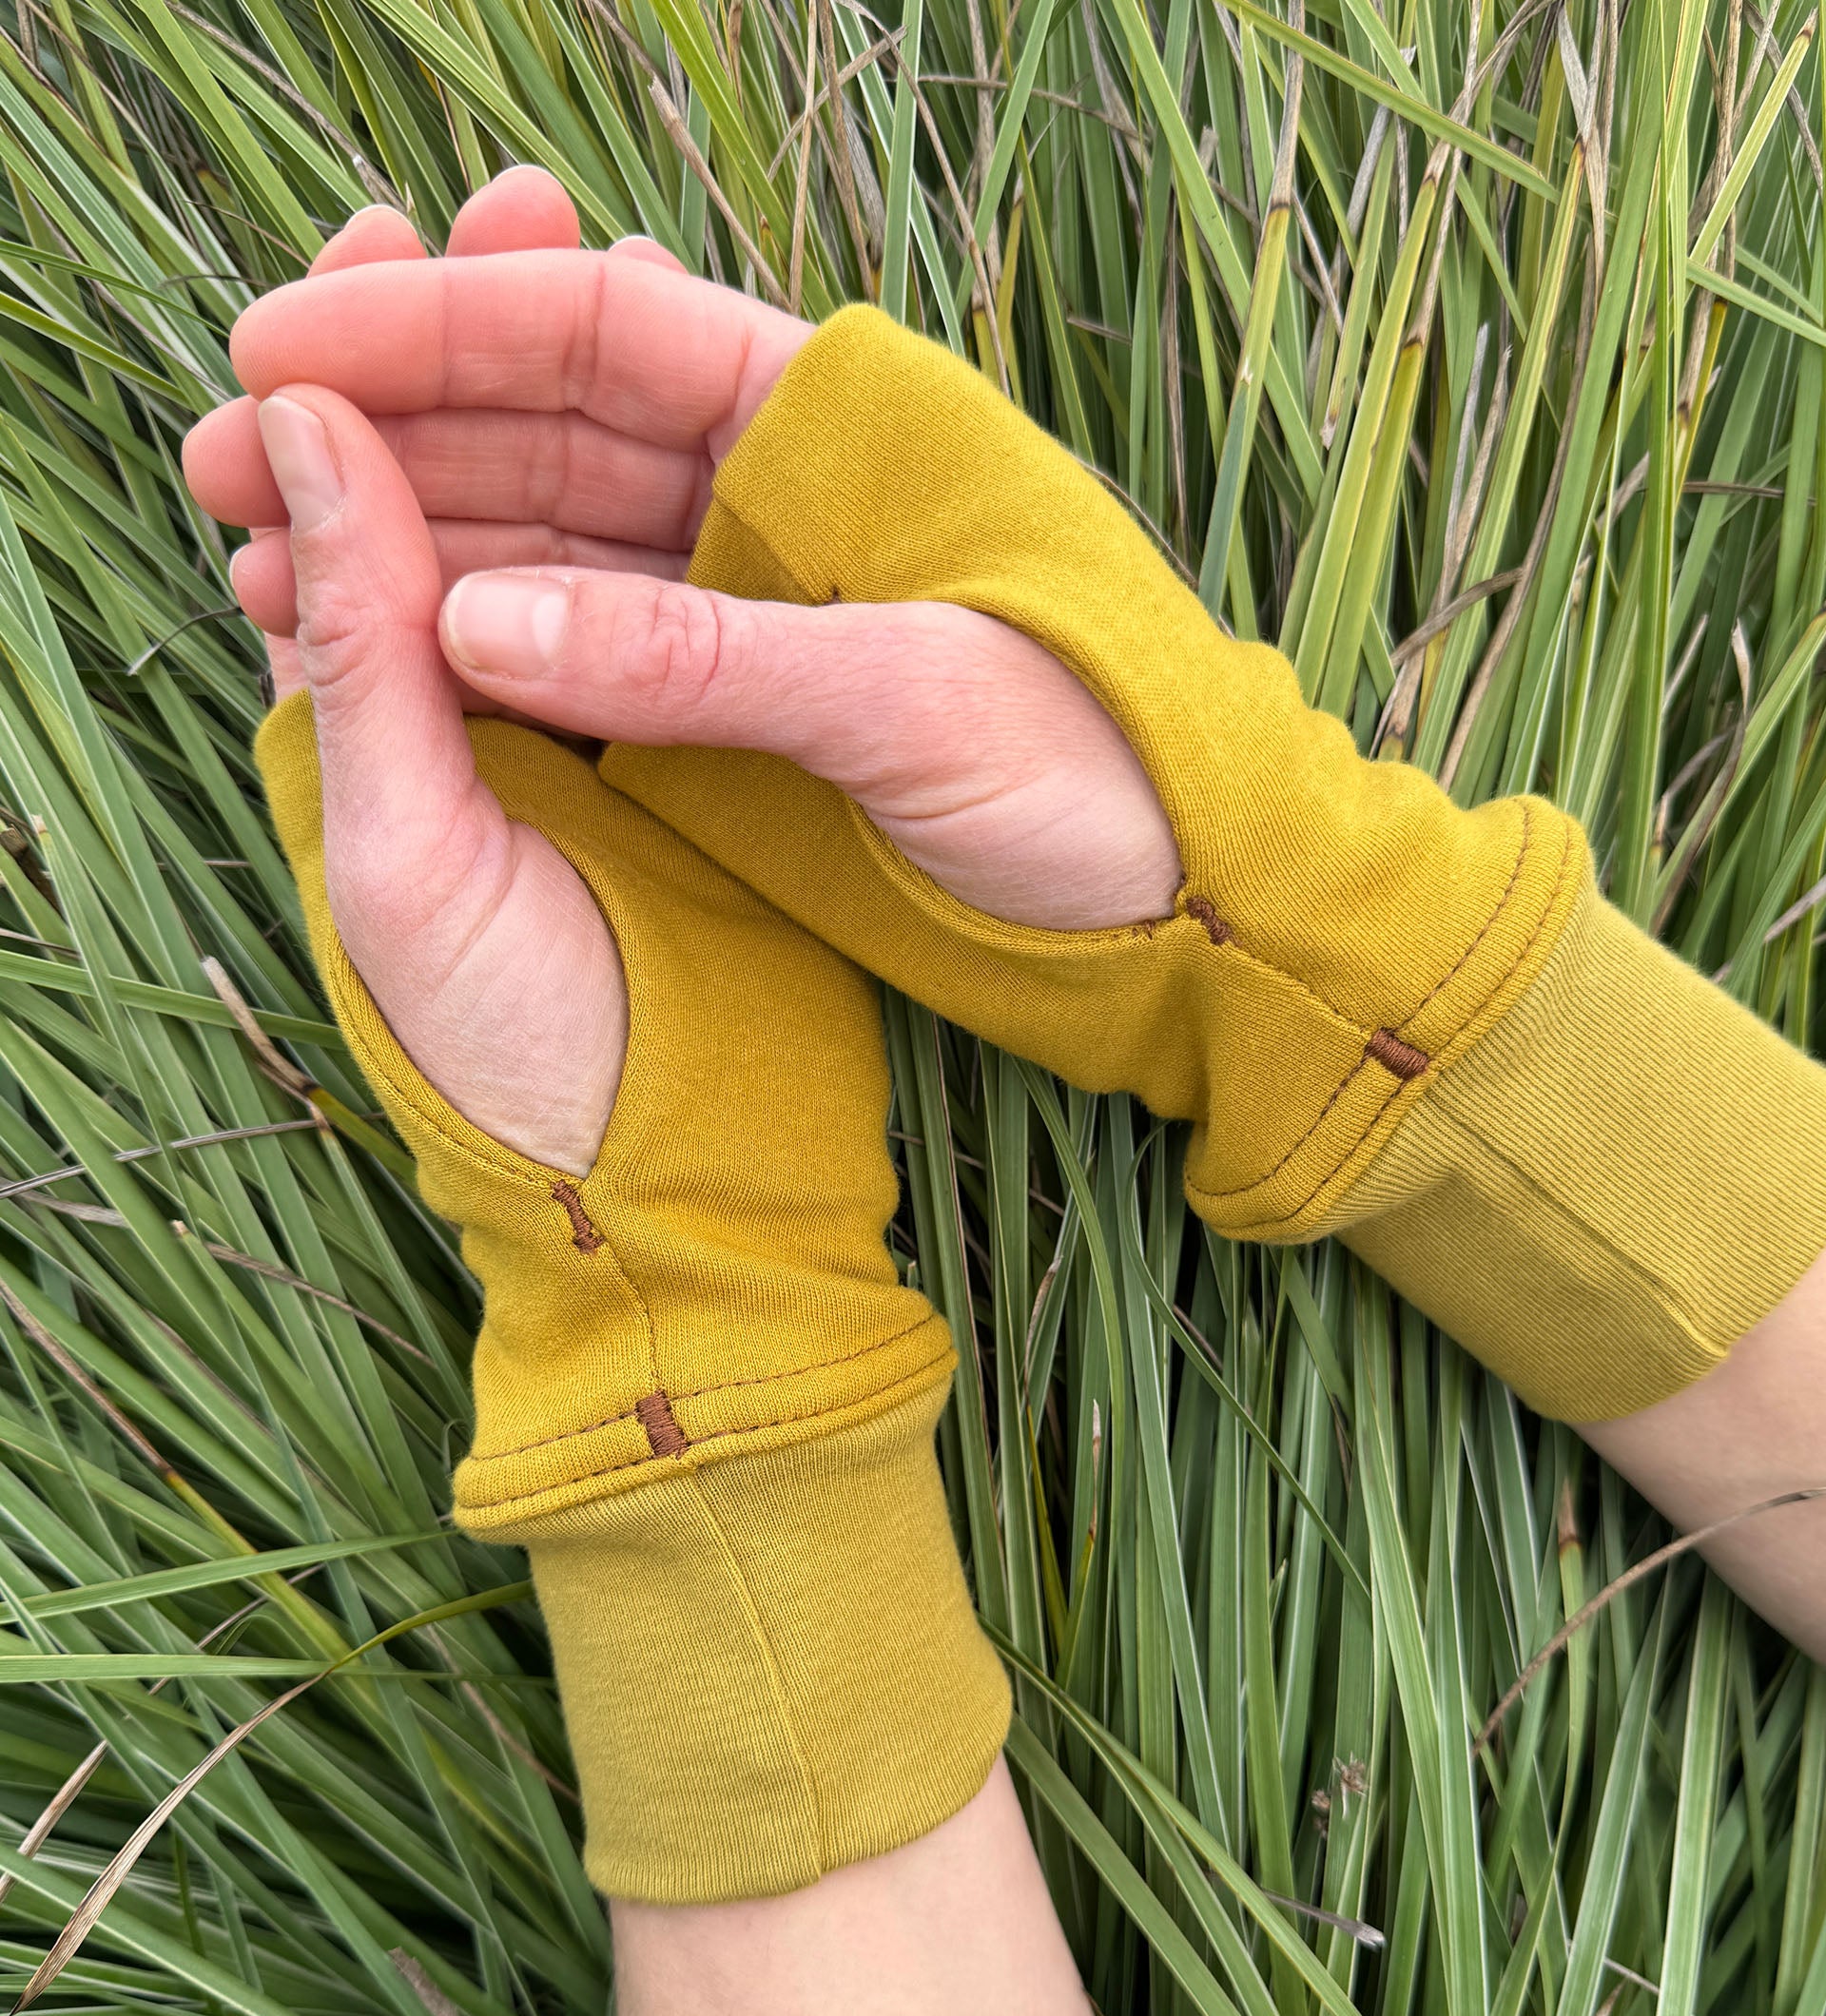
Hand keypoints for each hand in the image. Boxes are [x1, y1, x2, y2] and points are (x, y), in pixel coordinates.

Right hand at [184, 172, 1179, 936]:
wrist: (1199, 903)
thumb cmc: (1108, 773)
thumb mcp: (910, 705)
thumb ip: (698, 660)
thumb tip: (472, 624)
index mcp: (837, 428)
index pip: (600, 327)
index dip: (434, 327)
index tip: (282, 351)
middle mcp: (778, 496)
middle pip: (546, 427)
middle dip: (385, 434)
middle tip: (219, 468)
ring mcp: (752, 604)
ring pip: (545, 542)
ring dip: (408, 545)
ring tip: (256, 563)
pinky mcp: (742, 712)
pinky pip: (584, 657)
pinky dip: (479, 654)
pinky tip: (376, 651)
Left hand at [231, 176, 631, 1174]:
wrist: (693, 1189)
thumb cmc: (529, 1055)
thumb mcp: (408, 859)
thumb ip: (362, 658)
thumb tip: (307, 433)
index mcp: (363, 735)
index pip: (333, 515)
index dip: (349, 378)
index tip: (376, 246)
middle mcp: (468, 712)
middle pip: (449, 490)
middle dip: (463, 347)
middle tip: (506, 198)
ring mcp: (590, 728)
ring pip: (561, 524)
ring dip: (565, 392)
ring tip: (588, 249)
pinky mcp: (698, 755)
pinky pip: (661, 595)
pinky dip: (662, 493)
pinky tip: (690, 407)